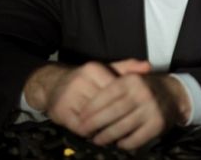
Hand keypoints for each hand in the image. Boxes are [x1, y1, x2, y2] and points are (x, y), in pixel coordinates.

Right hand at [23, 59, 150, 128]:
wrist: (53, 84)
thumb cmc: (85, 80)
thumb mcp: (105, 70)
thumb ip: (127, 68)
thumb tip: (148, 66)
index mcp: (93, 69)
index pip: (116, 89)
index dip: (125, 103)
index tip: (134, 111)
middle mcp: (80, 80)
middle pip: (105, 105)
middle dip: (116, 117)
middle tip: (127, 125)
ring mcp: (69, 95)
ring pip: (94, 118)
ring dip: (104, 127)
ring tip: (115, 133)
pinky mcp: (60, 110)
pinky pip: (81, 126)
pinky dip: (90, 132)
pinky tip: (96, 133)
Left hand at [76, 73, 189, 149]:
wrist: (173, 94)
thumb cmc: (143, 87)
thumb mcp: (130, 77)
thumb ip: (109, 82)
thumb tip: (87, 94)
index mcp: (132, 80)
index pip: (106, 93)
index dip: (91, 107)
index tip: (81, 117)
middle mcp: (142, 93)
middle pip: (113, 112)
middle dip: (95, 123)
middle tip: (84, 131)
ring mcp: (151, 109)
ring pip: (123, 127)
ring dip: (107, 136)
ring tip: (97, 140)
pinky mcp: (157, 124)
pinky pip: (136, 138)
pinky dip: (125, 143)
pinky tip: (118, 143)